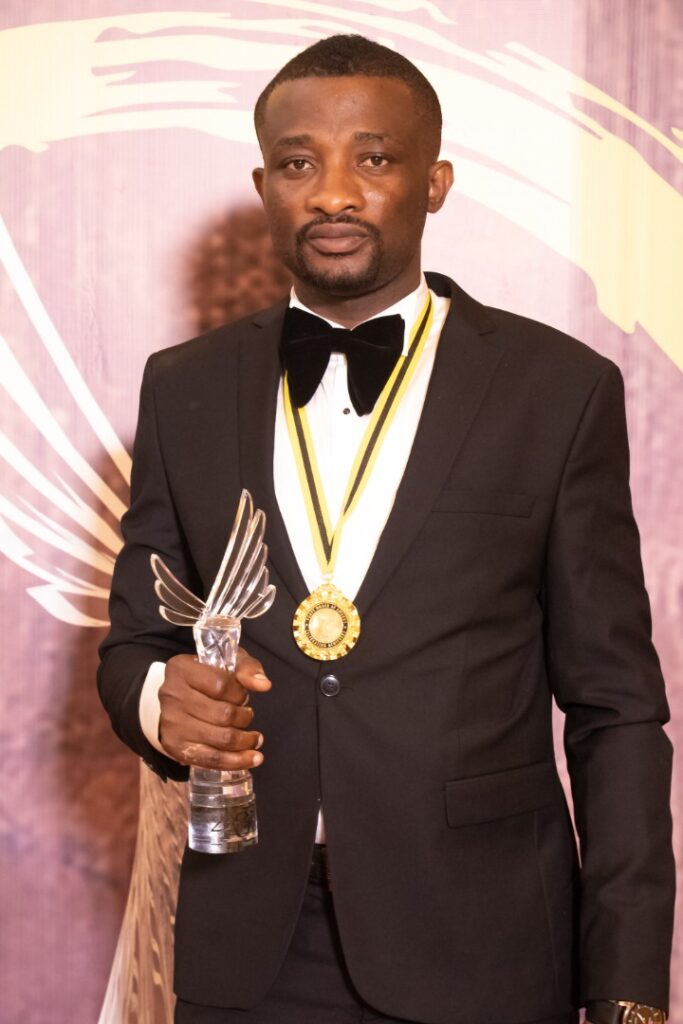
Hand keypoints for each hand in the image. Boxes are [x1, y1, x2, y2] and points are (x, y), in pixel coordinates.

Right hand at [158, 648, 270, 769]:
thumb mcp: (227, 662)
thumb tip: (263, 685)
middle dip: (244, 717)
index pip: (221, 685)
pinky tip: (251, 758)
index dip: (240, 693)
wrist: (179, 697)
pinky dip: (235, 761)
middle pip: (223, 714)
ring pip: (220, 739)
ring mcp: (171, 723)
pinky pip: (210, 759)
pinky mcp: (174, 746)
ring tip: (254, 739)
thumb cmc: (206, 677)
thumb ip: (247, 668)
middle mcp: (171, 695)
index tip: (243, 696)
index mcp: (181, 669)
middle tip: (247, 716)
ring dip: (245, 741)